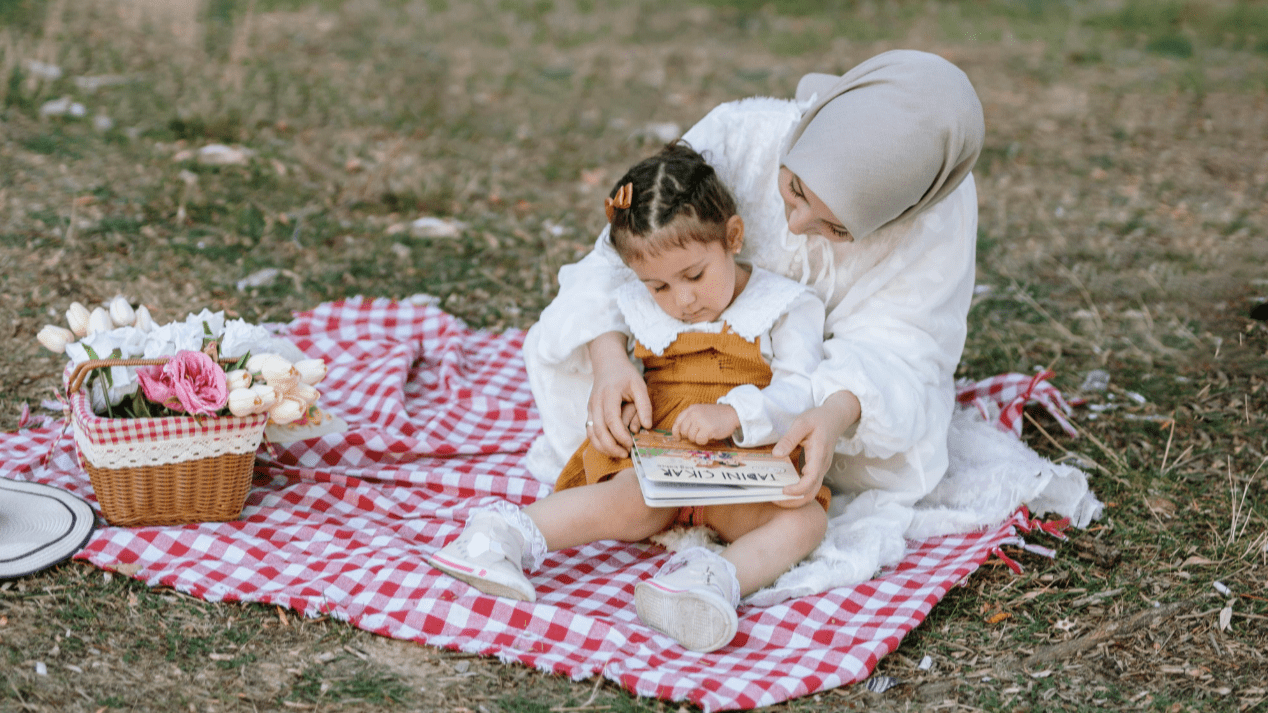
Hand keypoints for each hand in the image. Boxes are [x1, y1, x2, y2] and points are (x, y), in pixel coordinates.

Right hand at [586, 332, 651, 457]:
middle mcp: (596, 402)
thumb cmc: (625, 374)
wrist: (608, 364)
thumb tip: (647, 426)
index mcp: (609, 394)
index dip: (620, 435)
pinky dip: (598, 442)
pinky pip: (590, 431)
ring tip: (619, 453)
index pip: (611, 419)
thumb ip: (644, 405)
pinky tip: (610, 447)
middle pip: (598, 430)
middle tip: (626, 454)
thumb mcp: (639, 385)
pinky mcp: (589, 412)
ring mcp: (590, 407)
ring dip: (603, 447)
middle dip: (611, 446)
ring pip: (591, 433)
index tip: (631, 444)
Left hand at [671, 404, 739, 444]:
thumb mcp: (701, 412)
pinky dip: (703, 441)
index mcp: (691, 409)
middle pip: (684, 431)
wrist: (732, 413)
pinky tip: (709, 436)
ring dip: (698, 438)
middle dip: (690, 436)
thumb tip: (680, 433)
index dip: (676, 432)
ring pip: (691, 437)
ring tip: (706, 433)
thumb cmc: (716, 415)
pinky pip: (699, 440)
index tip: (678, 438)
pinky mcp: (708, 428)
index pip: (678, 422)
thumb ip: (691, 419)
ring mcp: (700, 420)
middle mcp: (694, 413)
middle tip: (699, 433)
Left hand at [773, 391, 860, 504]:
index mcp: (819, 456)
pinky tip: (783, 488)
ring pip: (811, 492)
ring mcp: (820, 469)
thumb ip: (789, 439)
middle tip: (774, 499)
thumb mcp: (802, 424)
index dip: (798, 489)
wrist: (835, 418)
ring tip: (776, 497)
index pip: (811, 480)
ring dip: (795, 499)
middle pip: (811, 492)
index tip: (783, 490)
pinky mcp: (817, 469)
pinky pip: (809, 486)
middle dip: (794, 501)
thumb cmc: (819, 419)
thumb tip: (776, 454)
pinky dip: (797, 491)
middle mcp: (821, 466)